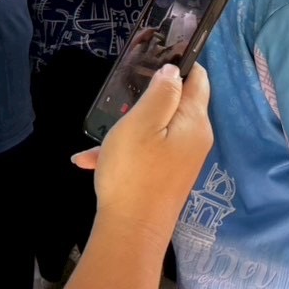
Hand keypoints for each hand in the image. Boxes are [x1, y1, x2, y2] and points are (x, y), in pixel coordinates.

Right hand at [73, 64, 212, 245]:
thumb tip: (174, 71)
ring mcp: (182, 160)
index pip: (199, 80)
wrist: (131, 232)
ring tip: (98, 140)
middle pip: (176, 104)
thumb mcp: (142, 123)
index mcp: (195, 121)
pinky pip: (146, 153)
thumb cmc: (134, 172)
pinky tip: (90, 161)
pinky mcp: (167, 177)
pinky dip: (122, 152)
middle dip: (147, 98)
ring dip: (126, 129)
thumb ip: (161, 93)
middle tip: (119, 99)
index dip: (181, 64)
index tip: (154, 55)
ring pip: (154, 130)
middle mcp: (195, 139)